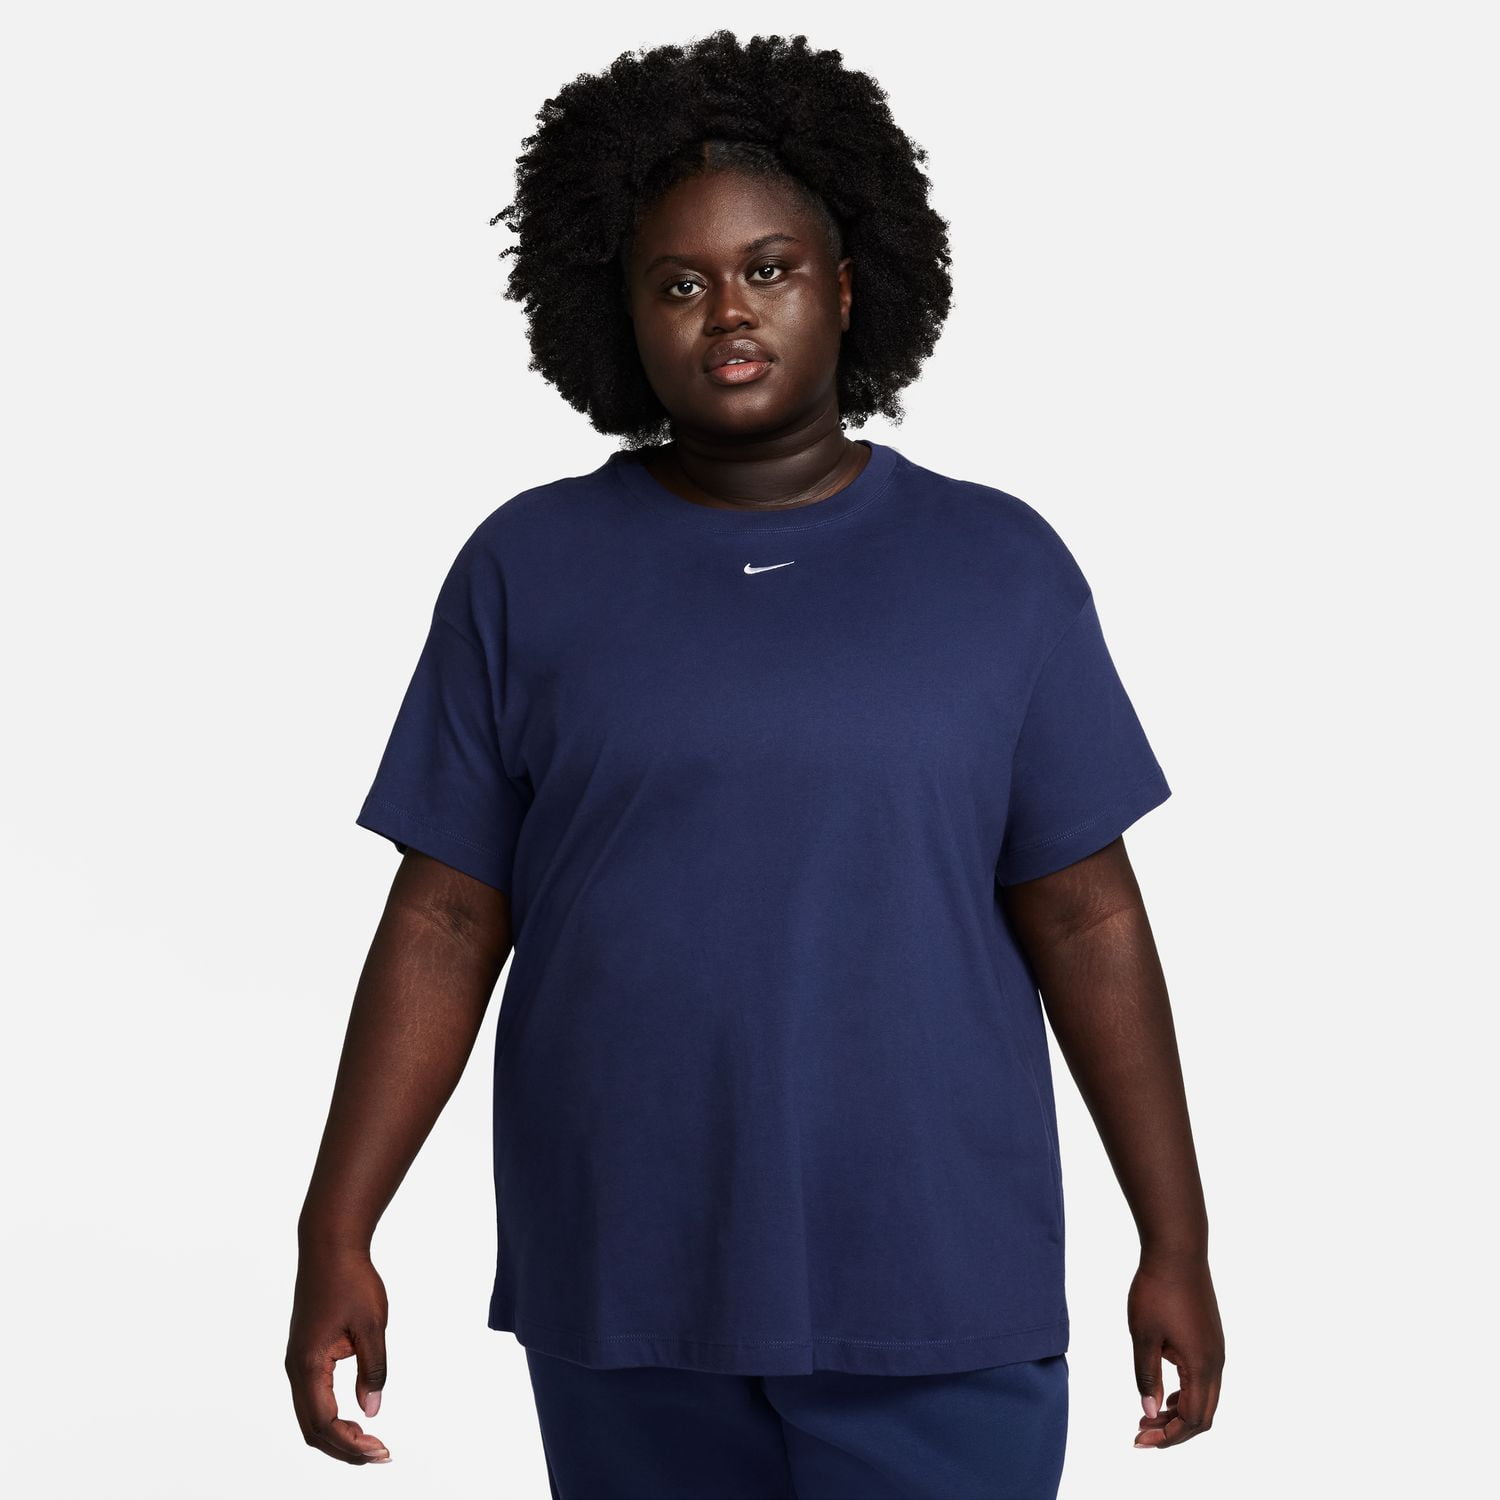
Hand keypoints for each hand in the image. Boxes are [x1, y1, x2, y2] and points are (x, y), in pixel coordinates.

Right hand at [285, 1245, 392, 1464]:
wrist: (329, 1246)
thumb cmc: (351, 1280)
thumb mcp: (371, 1324)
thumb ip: (373, 1369)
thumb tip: (372, 1411)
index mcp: (308, 1364)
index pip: (324, 1422)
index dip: (351, 1443)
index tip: (380, 1450)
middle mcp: (296, 1368)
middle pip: (312, 1428)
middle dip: (344, 1448)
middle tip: (380, 1455)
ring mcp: (298, 1362)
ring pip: (310, 1416)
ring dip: (337, 1435)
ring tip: (370, 1445)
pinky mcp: (305, 1354)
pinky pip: (313, 1398)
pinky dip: (331, 1417)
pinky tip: (354, 1420)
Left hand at [1128, 1251, 1223, 1448]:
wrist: (1177, 1251)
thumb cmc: (1156, 1290)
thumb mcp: (1143, 1336)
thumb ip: (1146, 1376)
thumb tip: (1148, 1413)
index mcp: (1201, 1366)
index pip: (1191, 1419)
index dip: (1166, 1436)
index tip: (1138, 1441)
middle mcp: (1216, 1363)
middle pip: (1202, 1415)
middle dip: (1173, 1431)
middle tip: (1141, 1433)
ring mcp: (1216, 1350)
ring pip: (1205, 1398)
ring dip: (1179, 1412)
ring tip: (1148, 1416)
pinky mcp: (1211, 1338)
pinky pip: (1204, 1379)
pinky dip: (1185, 1393)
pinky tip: (1164, 1392)